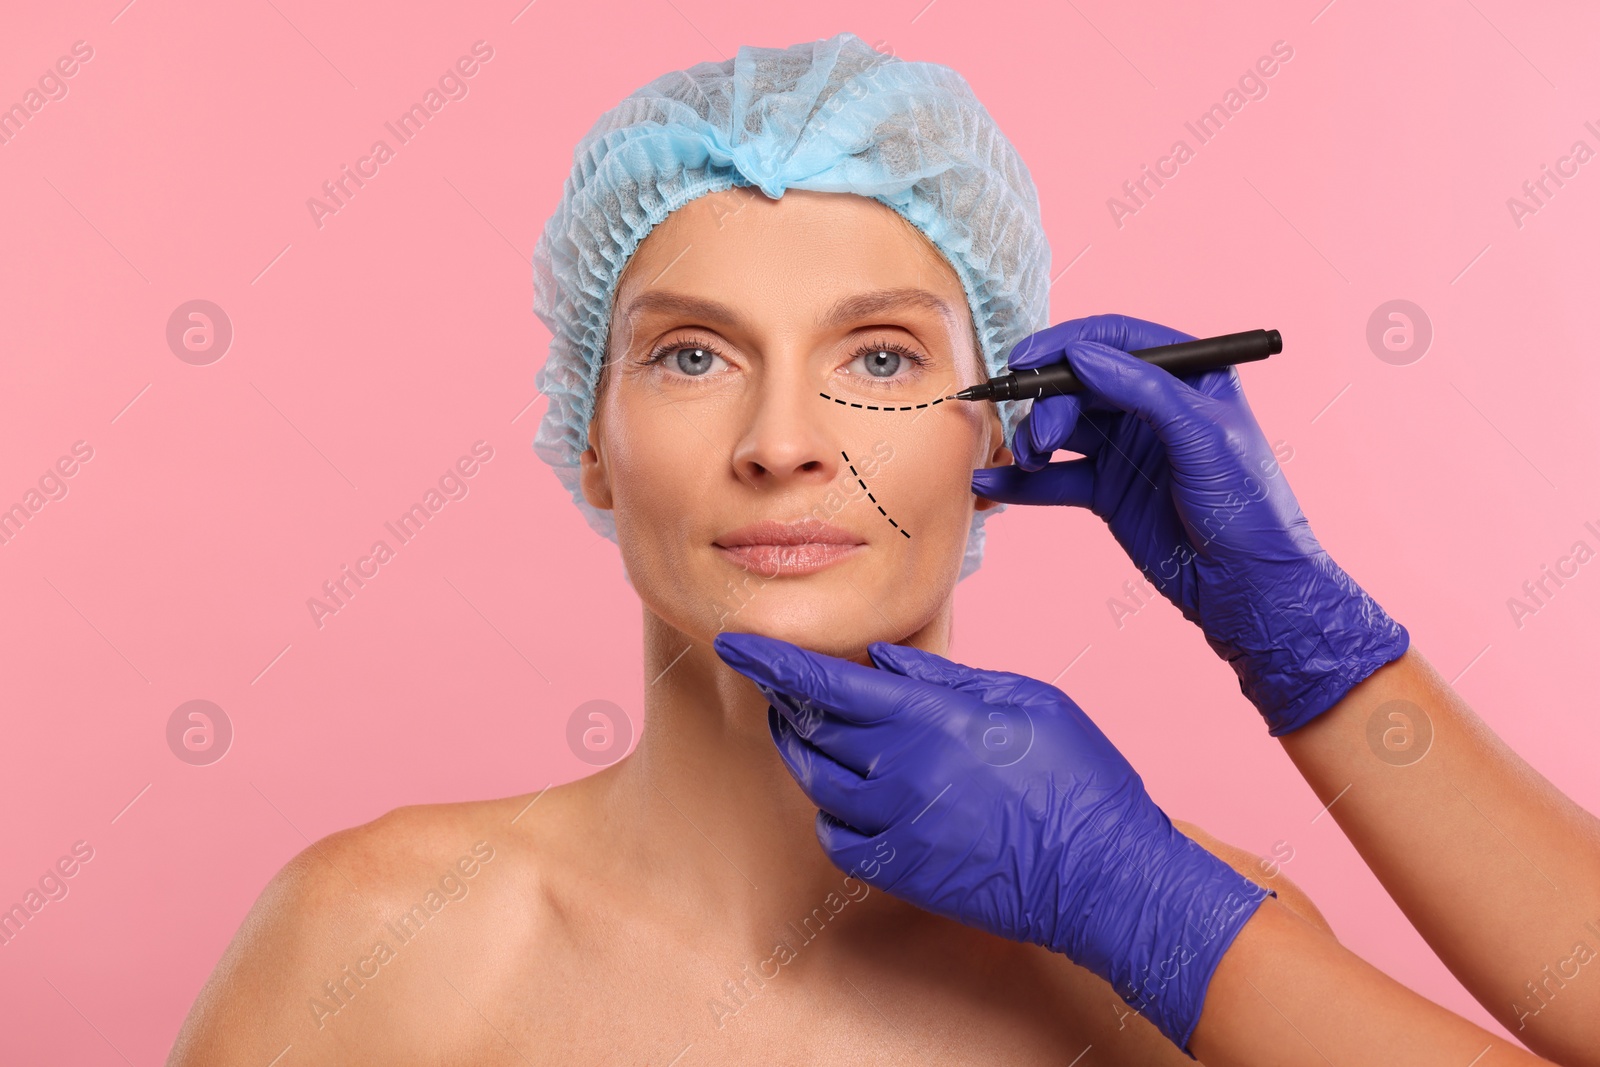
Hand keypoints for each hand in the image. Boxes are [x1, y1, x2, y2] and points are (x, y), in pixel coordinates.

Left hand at [713, 629, 1274, 1051]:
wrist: (1105, 875)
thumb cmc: (1079, 778)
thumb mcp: (1025, 700)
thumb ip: (946, 677)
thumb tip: (883, 661)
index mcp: (931, 717)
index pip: (827, 681)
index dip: (773, 660)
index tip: (734, 642)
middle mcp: (900, 769)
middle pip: (812, 729)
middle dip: (789, 703)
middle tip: (786, 690)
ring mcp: (896, 825)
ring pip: (816, 782)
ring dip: (803, 754)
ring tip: (808, 735)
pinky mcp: (900, 872)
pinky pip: (836, 838)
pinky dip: (831, 813)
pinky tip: (850, 799)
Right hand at [970, 313, 1408, 734]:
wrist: (1248, 587)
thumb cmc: (1248, 507)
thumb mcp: (1202, 435)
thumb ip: (1143, 389)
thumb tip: (1081, 356)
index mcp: (1188, 377)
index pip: (1117, 340)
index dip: (1068, 345)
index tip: (1026, 360)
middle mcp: (1153, 406)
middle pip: (1080, 384)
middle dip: (1049, 402)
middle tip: (1041, 436)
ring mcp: (1128, 449)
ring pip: (1063, 427)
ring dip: (1035, 439)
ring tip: (1031, 461)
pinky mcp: (1108, 492)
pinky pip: (1057, 477)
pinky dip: (1023, 480)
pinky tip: (993, 482)